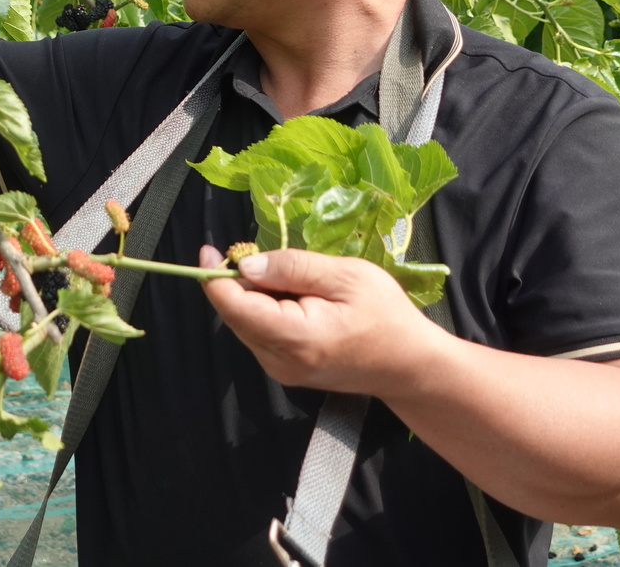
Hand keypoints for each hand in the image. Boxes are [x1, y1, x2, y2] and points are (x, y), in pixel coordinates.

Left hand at [200, 245, 445, 396]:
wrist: (410, 366)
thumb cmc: (386, 316)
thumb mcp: (346, 276)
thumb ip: (292, 267)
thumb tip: (246, 264)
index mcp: (295, 338)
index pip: (235, 307)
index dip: (216, 277)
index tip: (210, 249)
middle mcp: (280, 362)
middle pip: (236, 315)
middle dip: (238, 282)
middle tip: (260, 253)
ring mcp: (281, 371)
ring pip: (245, 324)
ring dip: (254, 296)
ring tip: (292, 279)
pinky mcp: (286, 371)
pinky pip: (260, 334)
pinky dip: (265, 311)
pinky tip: (294, 299)